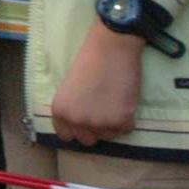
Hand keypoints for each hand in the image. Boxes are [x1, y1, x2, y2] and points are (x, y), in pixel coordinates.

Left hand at [50, 23, 143, 146]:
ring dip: (113, 123)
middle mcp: (76, 121)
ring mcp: (98, 122)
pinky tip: (124, 99)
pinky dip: (128, 117)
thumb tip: (81, 126)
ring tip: (113, 100)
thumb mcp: (70, 89)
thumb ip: (72, 109)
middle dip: (96, 129)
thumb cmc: (89, 63)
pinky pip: (126, 128)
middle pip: (88, 140)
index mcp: (59, 111)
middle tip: (102, 110)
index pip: (66, 136)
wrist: (110, 49)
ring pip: (109, 135)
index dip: (77, 129)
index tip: (85, 120)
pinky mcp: (120, 120)